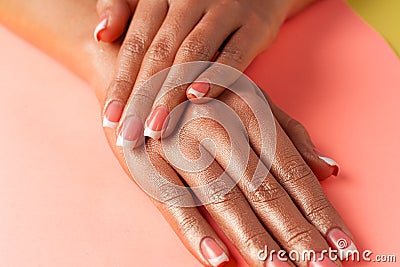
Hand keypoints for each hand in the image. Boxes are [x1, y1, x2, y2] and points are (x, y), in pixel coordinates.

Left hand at [94, 0, 314, 144]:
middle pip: (160, 53)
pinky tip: (198, 98)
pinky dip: (216, 75)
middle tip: (129, 136)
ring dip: (171, 94)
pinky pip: (234, 53)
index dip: (121, 83)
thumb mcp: (157, 1)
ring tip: (155, 129)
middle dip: (142, 98)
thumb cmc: (196, 5)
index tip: (110, 120)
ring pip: (192, 54)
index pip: (135, 44)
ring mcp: (225, 9)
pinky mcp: (255, 24)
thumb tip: (100, 34)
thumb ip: (123, 9)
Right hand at [105, 66, 351, 265]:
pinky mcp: (149, 162)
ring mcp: (180, 145)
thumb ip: (289, 133)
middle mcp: (216, 126)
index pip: (292, 170)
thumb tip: (329, 169)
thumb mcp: (250, 101)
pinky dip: (196, 231)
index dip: (319, 210)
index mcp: (247, 110)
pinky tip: (219, 259)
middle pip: (264, 190)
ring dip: (255, 241)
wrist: (144, 78)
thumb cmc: (203, 94)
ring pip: (224, 200)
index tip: (342, 245)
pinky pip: (174, 202)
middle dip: (296, 234)